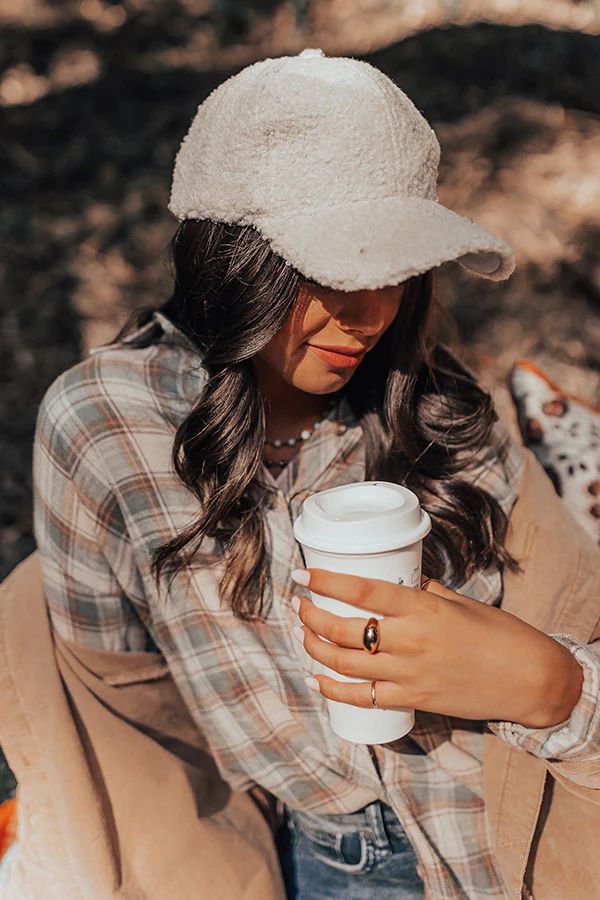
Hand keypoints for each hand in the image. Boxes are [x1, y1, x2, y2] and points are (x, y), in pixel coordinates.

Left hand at [292, 568, 584, 728]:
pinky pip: (363, 698)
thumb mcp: (458, 602)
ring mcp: (410, 675)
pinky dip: (333, 691)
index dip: (327, 583)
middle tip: (299, 605)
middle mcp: (411, 641)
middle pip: (344, 630)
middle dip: (312, 617)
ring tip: (302, 633)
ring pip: (345, 664)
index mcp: (423, 610)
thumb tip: (397, 577)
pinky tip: (315, 680)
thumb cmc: (498, 633)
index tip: (302, 576)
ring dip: (315, 648)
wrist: (529, 679)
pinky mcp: (413, 701)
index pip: (363, 592)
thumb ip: (424, 592)